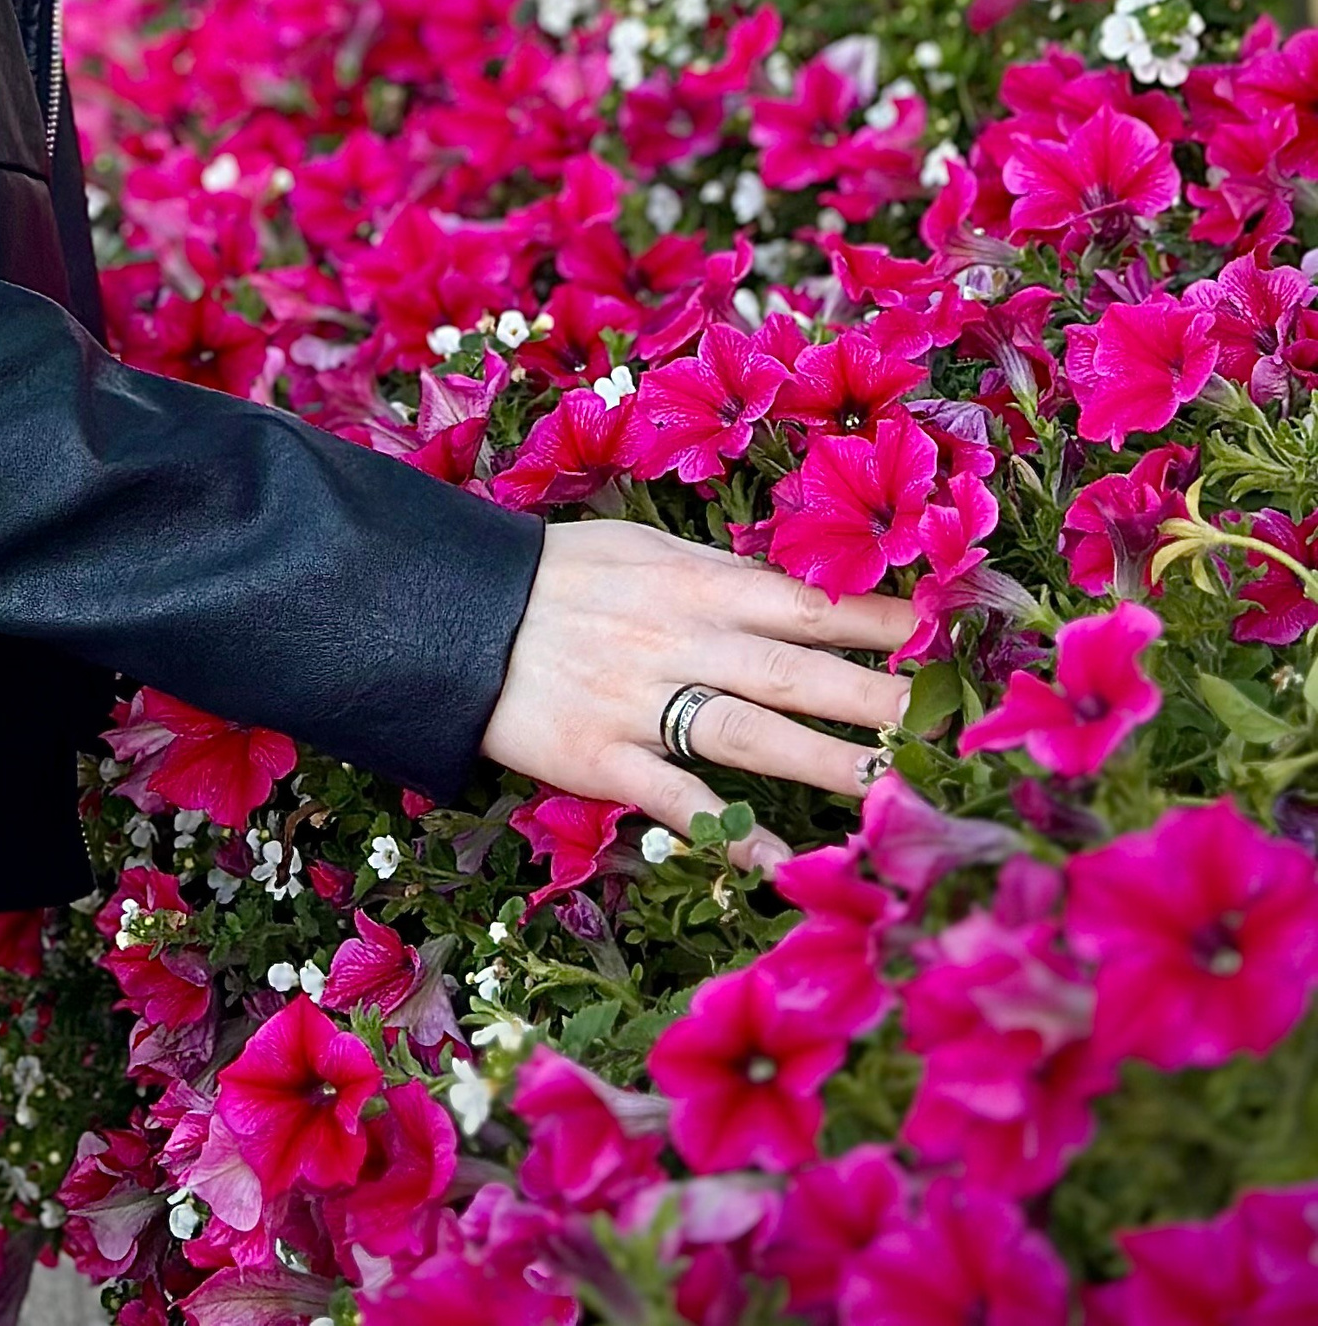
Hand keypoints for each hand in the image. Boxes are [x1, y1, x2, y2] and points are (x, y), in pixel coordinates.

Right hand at [480, 518, 913, 869]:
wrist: (454, 616)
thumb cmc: (556, 576)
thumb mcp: (640, 548)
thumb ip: (718, 574)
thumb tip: (798, 591)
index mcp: (696, 583)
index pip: (809, 602)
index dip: (883, 621)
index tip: (951, 638)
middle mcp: (682, 640)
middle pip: (799, 671)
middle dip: (882, 697)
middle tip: (956, 724)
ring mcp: (643, 702)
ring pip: (753, 735)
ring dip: (831, 764)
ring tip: (902, 790)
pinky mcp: (603, 759)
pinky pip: (677, 799)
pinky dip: (730, 831)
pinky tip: (783, 862)